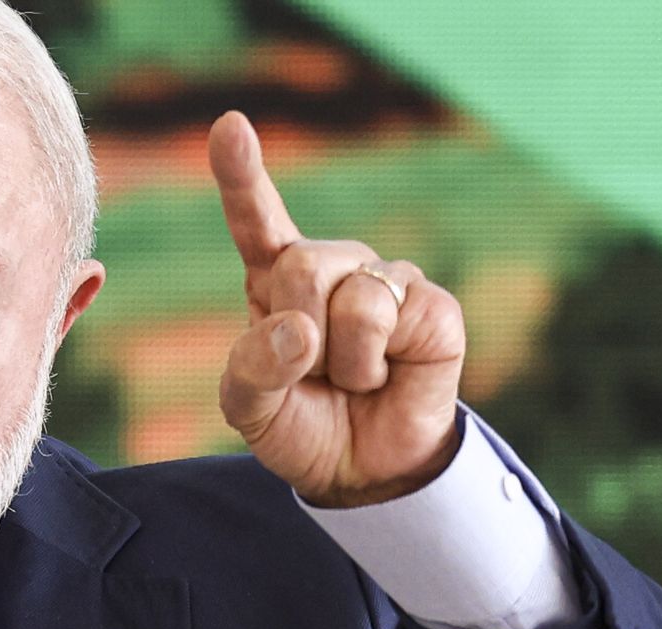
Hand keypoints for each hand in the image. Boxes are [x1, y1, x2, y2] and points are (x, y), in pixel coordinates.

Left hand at [209, 111, 465, 506]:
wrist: (360, 470)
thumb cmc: (300, 424)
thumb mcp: (250, 408)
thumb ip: (252, 368)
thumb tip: (298, 330)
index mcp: (274, 278)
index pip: (255, 218)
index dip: (242, 172)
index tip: (230, 125)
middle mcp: (331, 267)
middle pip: (300, 264)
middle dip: (297, 331)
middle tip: (312, 371)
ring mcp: (385, 281)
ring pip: (348, 293)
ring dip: (338, 360)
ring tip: (351, 378)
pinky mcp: (431, 306)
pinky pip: (389, 316)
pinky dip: (373, 365)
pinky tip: (385, 376)